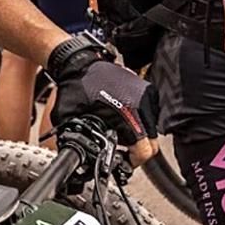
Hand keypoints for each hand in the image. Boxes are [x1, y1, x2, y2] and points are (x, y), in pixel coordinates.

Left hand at [47, 39, 154, 165]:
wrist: (80, 63)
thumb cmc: (76, 87)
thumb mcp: (71, 120)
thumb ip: (78, 142)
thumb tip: (80, 161)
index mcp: (127, 115)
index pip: (145, 150)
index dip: (133, 162)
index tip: (123, 161)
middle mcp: (141, 105)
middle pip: (152, 143)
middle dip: (137, 151)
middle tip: (122, 151)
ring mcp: (146, 96)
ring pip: (153, 129)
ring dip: (139, 136)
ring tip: (122, 134)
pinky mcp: (147, 89)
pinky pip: (150, 114)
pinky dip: (140, 121)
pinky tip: (124, 119)